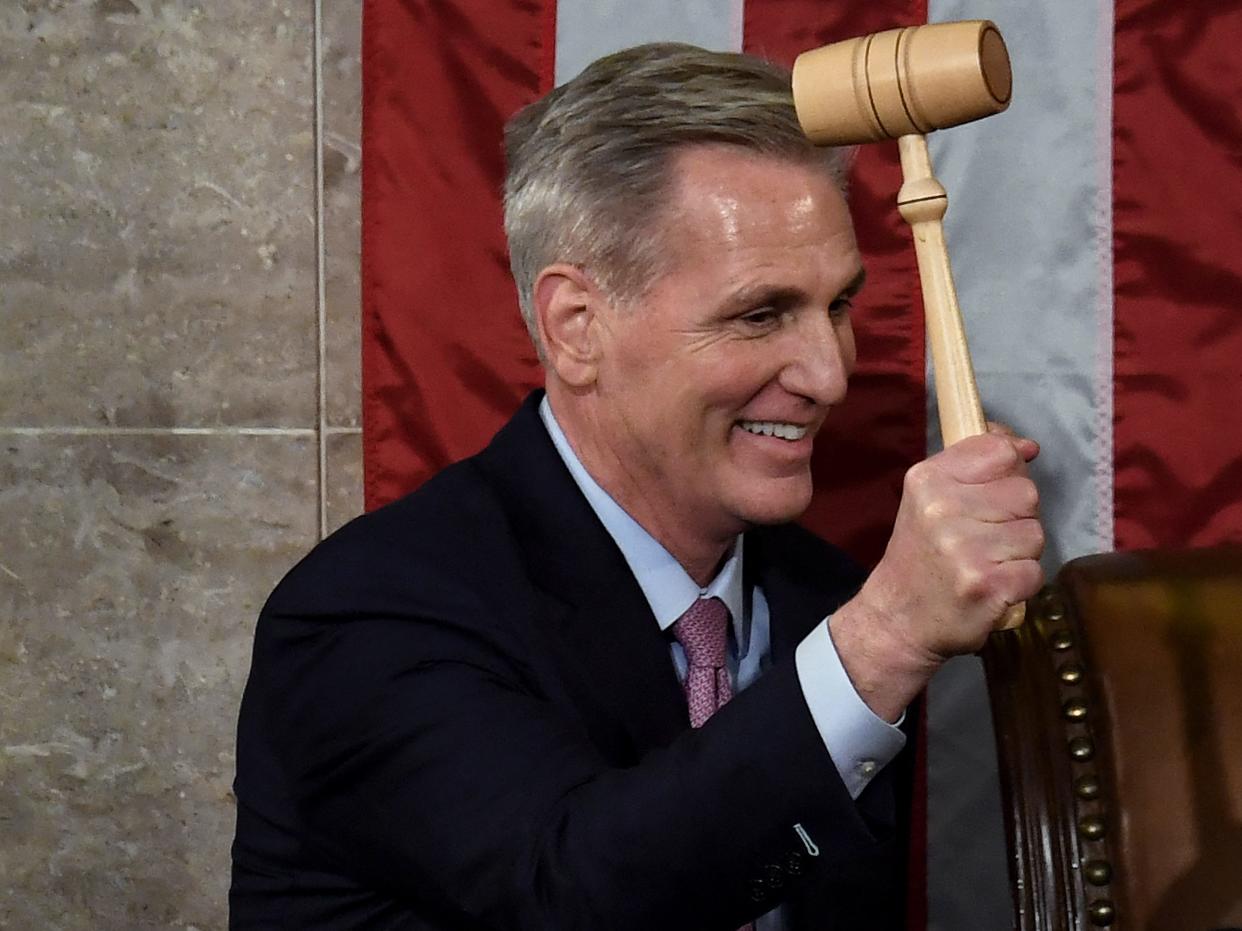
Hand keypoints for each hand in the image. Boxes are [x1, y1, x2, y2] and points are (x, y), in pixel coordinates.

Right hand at [830, 429, 1043, 719]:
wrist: (897, 619)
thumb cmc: (920, 555)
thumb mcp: (930, 498)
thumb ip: (974, 465)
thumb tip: (1026, 446)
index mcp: (928, 479)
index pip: (1000, 451)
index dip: (1009, 471)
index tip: (994, 491)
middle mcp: (943, 509)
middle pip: (1026, 492)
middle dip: (1016, 516)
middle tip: (984, 537)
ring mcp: (965, 549)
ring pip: (1035, 533)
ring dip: (1020, 552)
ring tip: (986, 563)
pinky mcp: (988, 585)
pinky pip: (1035, 571)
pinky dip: (1020, 583)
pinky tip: (992, 587)